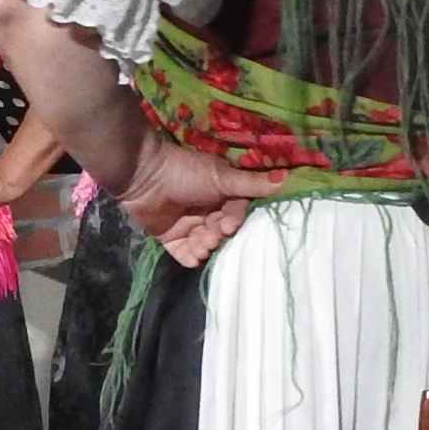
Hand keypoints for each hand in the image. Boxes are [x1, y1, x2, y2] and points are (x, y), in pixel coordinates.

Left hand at [113, 141, 279, 268]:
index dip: (235, 220)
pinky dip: (190, 257)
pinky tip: (194, 256)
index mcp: (220, 194)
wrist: (143, 175)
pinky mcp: (169, 237)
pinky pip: (184, 253)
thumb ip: (251, 183)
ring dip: (206, 246)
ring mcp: (187, 225)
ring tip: (201, 242)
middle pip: (221, 231)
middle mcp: (206, 210)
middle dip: (219, 235)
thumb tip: (286, 179)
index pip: (236, 212)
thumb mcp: (221, 177)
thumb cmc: (184, 172)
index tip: (228, 224)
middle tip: (214, 233)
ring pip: (205, 243)